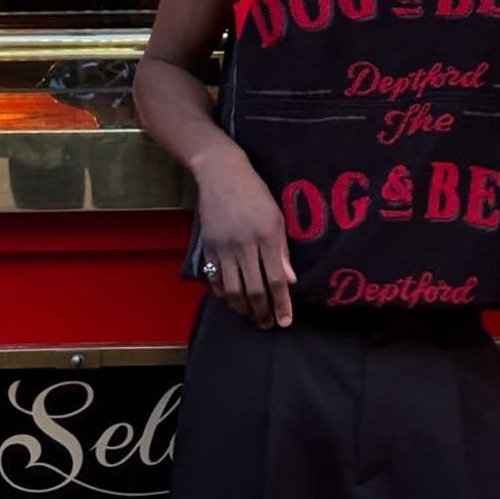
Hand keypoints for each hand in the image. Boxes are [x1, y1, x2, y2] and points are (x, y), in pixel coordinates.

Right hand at [196, 146, 295, 329]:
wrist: (221, 173)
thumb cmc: (255, 193)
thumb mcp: (276, 217)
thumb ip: (282, 250)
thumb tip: (290, 281)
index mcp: (267, 235)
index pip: (276, 280)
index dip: (282, 304)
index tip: (285, 321)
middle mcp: (245, 244)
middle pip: (255, 290)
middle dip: (263, 312)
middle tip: (268, 325)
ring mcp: (224, 247)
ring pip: (233, 289)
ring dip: (243, 308)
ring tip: (251, 317)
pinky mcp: (208, 246)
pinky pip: (215, 279)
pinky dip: (223, 295)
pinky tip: (232, 300)